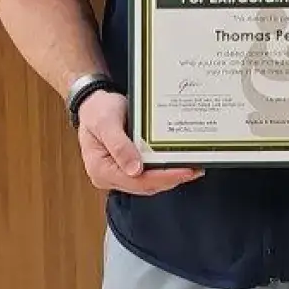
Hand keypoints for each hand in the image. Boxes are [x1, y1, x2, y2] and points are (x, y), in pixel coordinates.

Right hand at [76, 90, 203, 195]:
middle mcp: (108, 177)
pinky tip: (177, 164)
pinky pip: (147, 174)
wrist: (92, 102)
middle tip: (195, 170)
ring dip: (169, 177)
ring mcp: (118, 173)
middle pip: (144, 185)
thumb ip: (119, 145)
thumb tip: (135, 170)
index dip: (162, 178)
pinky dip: (163, 171)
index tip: (184, 171)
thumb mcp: (107, 122)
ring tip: (192, 168)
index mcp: (100, 170)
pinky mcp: (126, 167)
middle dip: (171, 179)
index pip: (136, 181)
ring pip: (148, 183)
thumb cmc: (97, 110)